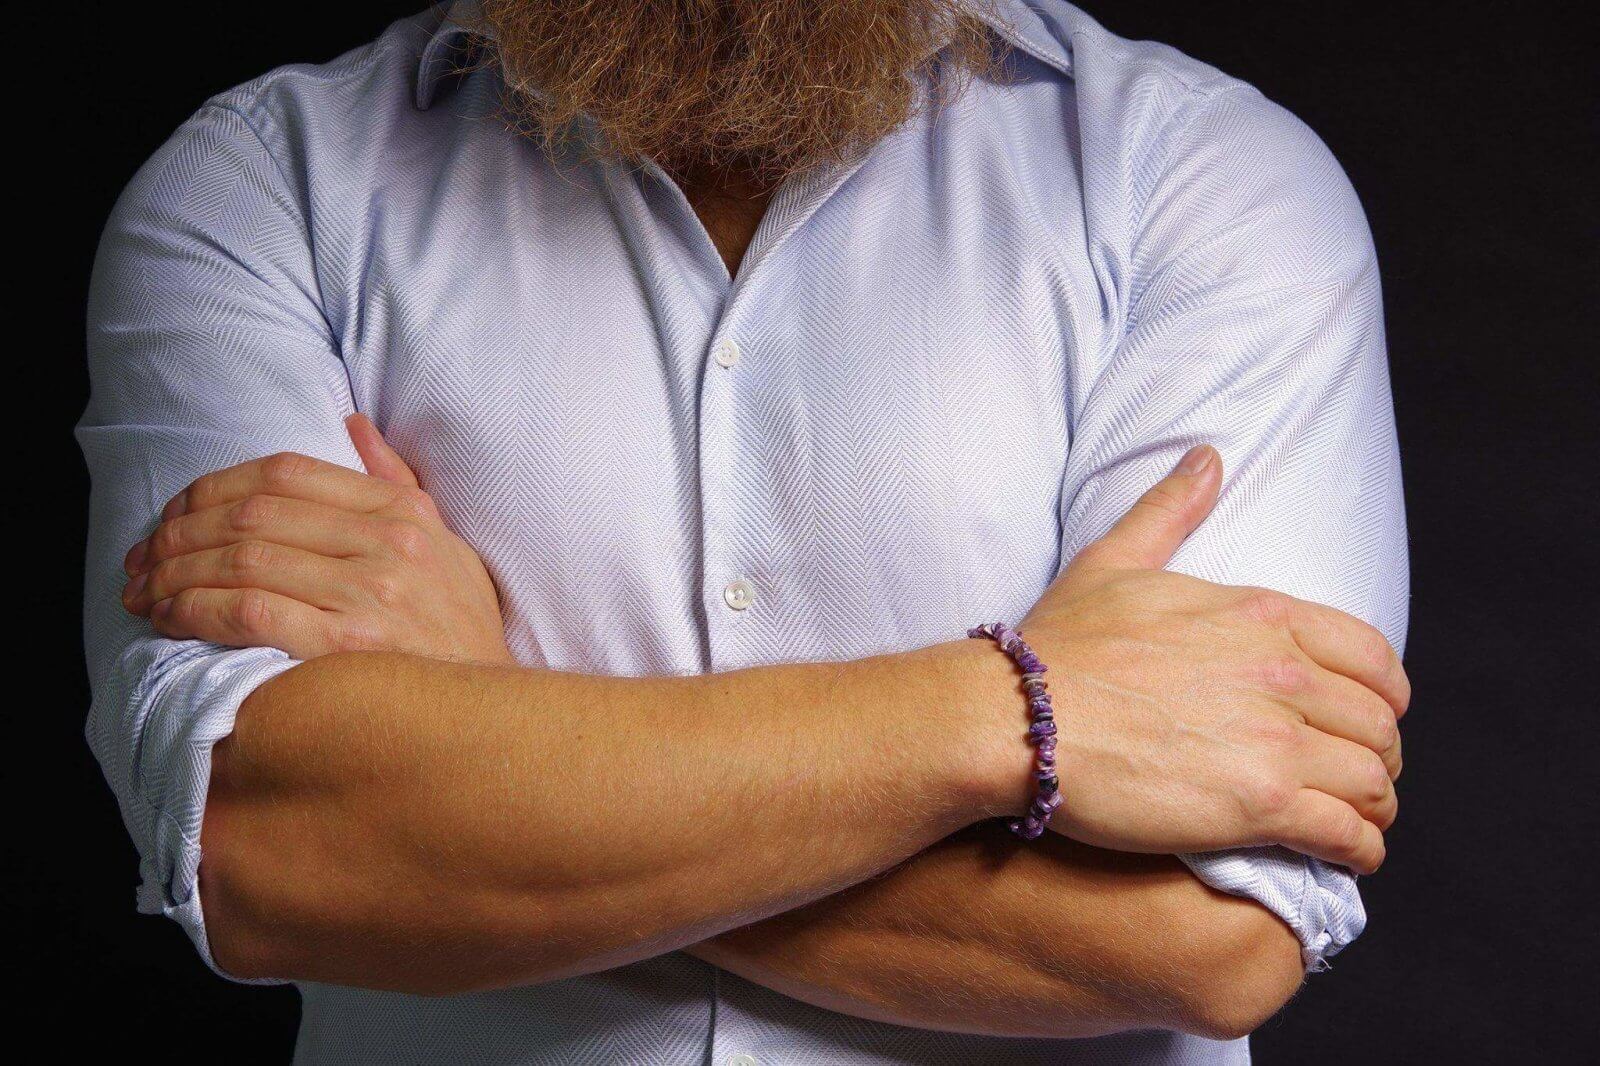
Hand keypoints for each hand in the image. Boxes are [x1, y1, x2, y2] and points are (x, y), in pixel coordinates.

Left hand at [121, 415, 511, 665]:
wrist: (493, 718)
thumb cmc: (461, 635)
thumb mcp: (446, 546)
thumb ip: (396, 482)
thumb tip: (352, 425)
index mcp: (403, 512)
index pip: (285, 473)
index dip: (212, 488)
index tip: (174, 514)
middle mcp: (388, 544)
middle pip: (251, 515)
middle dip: (177, 534)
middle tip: (140, 560)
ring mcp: (370, 595)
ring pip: (240, 562)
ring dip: (174, 575)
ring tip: (143, 593)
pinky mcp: (347, 647)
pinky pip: (247, 612)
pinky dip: (194, 611)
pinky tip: (171, 620)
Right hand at [982, 445, 1407, 872]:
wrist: (1016, 716)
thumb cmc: (1058, 645)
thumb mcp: (1115, 561)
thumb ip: (1169, 509)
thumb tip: (1207, 456)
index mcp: (1261, 616)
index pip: (1371, 656)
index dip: (1385, 692)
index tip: (1373, 715)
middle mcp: (1283, 673)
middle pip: (1379, 723)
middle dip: (1380, 753)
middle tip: (1362, 777)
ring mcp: (1276, 741)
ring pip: (1373, 779)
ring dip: (1376, 805)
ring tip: (1361, 822)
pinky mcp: (1261, 805)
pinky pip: (1348, 832)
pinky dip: (1363, 849)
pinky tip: (1352, 857)